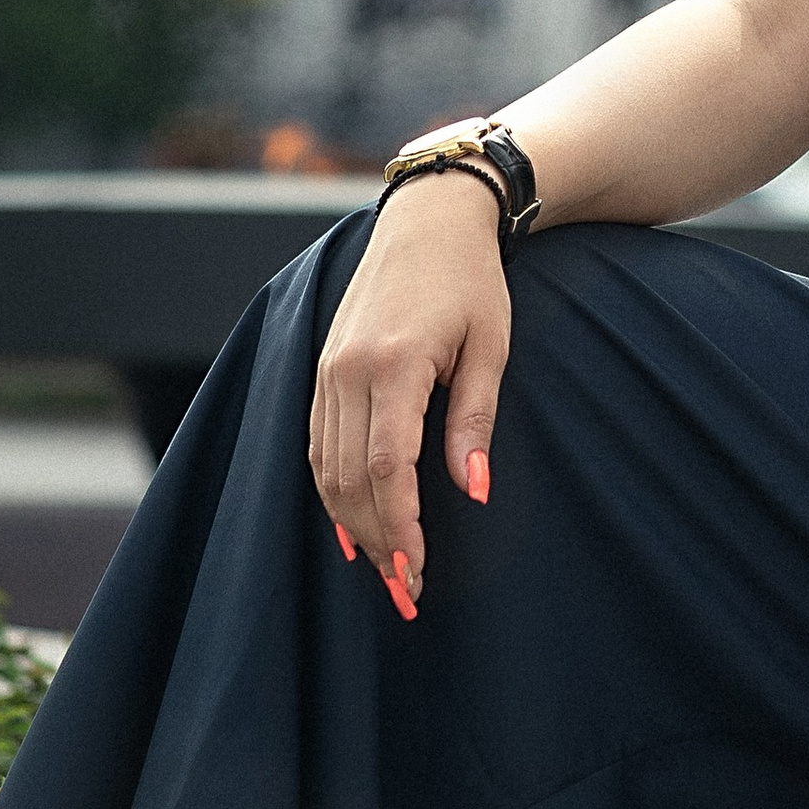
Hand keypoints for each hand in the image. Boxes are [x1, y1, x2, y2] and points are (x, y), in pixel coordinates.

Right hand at [308, 175, 513, 611]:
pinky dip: (331, 490)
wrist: (430, 217)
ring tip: (384, 569)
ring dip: (352, 524)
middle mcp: (349, 368)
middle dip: (377, 541)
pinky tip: (351, 525)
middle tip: (405, 591)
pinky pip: (317, 443)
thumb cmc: (473, 280)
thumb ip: (475, 420)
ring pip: (326, 467)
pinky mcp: (323, 367)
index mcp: (395, 362)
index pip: (389, 466)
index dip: (401, 526)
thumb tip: (473, 492)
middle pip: (351, 478)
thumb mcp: (491, 345)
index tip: (419, 572)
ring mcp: (328, 367)